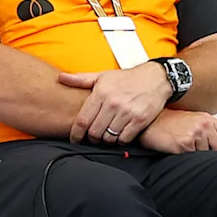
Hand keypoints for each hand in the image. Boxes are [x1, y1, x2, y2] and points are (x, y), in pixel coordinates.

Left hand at [62, 64, 178, 144]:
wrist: (156, 78)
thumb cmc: (127, 79)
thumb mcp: (103, 76)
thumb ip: (81, 79)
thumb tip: (61, 78)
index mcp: (101, 93)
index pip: (82, 120)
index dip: (76, 134)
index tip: (75, 139)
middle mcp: (113, 103)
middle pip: (94, 132)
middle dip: (91, 138)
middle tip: (93, 137)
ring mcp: (127, 112)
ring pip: (108, 137)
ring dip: (106, 140)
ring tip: (107, 135)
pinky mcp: (140, 120)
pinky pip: (124, 139)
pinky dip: (120, 140)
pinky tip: (120, 134)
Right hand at [136, 109, 216, 154]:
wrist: (150, 123)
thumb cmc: (168, 122)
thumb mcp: (192, 120)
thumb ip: (208, 130)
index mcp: (207, 119)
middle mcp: (204, 125)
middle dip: (213, 156)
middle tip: (202, 157)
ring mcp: (195, 134)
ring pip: (207, 156)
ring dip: (199, 158)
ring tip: (187, 151)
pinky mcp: (185, 144)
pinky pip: (193, 159)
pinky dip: (188, 159)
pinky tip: (179, 152)